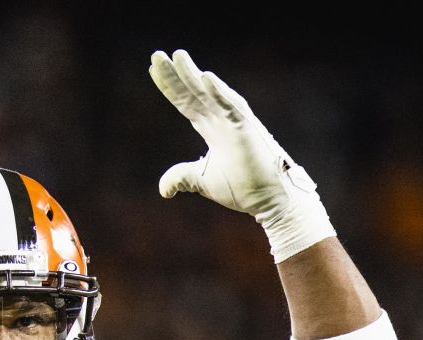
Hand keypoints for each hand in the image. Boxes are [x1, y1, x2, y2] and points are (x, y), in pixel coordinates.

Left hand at [148, 50, 333, 262]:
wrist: (270, 200)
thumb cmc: (244, 187)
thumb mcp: (203, 180)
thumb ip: (183, 177)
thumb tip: (163, 189)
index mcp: (212, 128)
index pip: (186, 102)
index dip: (170, 86)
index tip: (153, 68)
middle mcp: (222, 119)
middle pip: (193, 92)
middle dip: (175, 74)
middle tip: (156, 55)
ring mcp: (235, 122)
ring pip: (211, 93)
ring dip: (194, 75)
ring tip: (178, 56)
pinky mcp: (248, 129)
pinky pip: (232, 107)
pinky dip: (219, 92)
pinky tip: (205, 77)